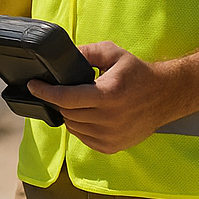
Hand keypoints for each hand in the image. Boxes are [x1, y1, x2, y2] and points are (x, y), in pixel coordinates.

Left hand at [26, 42, 182, 153]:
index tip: (33, 85)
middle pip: (67, 113)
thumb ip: (87, 52)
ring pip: (73, 127)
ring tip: (76, 102)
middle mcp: (109, 119)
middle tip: (60, 89)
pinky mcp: (113, 146)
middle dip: (58, 100)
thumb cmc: (138, 73)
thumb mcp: (113, 54)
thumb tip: (62, 56)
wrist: (165, 96)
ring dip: (68, 114)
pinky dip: (79, 127)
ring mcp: (111, 136)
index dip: (45, 91)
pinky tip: (87, 115)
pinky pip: (84, 138)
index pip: (66, 98)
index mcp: (108, 95)